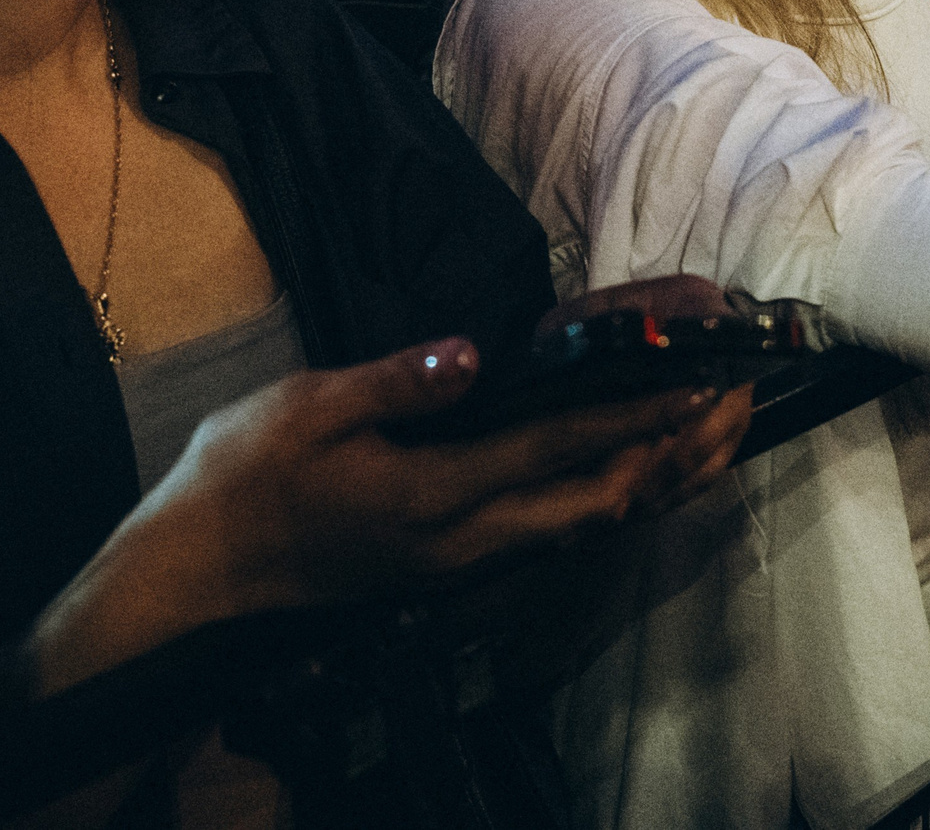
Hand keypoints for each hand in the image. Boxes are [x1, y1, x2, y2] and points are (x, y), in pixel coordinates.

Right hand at [159, 338, 742, 617]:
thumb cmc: (243, 482)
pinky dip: (612, 496)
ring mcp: (465, 561)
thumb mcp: (305, 410)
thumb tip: (469, 353)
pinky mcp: (455, 564)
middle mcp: (467, 542)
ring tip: (708, 427)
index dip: (636, 415)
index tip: (696, 382)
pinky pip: (557, 532)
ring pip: (586, 525)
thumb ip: (396, 382)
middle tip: (732, 401)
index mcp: (434, 496)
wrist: (197, 577)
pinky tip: (635, 465)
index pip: (559, 450)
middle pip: (601, 503)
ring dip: (653, 479)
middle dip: (674, 453)